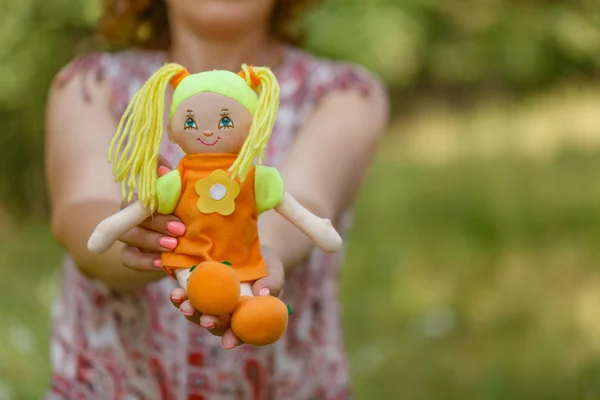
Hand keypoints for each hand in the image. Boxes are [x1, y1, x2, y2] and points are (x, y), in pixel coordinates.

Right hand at [119, 155, 185, 271]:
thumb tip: (163, 169)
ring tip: (172, 246)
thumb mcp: (183, 193)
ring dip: (150, 241)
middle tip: (180, 230)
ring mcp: (130, 233)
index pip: (138, 196)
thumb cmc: (186, 207)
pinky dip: (143, 262)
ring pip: (129, 236)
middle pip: (132, 216)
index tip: (174, 208)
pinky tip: (161, 263)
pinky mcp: (132, 253)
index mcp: (142, 196)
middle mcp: (131, 213)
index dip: (153, 202)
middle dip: (156, 224)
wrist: (193, 234)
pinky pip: (129, 258)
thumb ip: (171, 180)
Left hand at [169, 245, 284, 348]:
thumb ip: (272, 284)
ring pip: (199, 313)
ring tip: (184, 306)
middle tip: (205, 320)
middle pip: (216, 324)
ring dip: (190, 312)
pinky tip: (175, 293)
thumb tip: (263, 293)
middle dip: (209, 323)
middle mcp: (226, 314)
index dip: (234, 338)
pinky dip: (181, 296)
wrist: (250, 247)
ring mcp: (211, 302)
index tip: (228, 342)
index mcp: (246, 317)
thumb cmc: (268, 265)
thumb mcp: (274, 272)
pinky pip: (188, 295)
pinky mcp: (199, 288)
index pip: (240, 332)